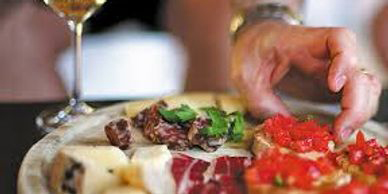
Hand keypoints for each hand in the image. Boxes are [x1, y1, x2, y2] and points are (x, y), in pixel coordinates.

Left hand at [231, 20, 381, 141]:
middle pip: (359, 73)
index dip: (343, 62)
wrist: (256, 46)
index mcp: (305, 42)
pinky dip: (354, 116)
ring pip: (366, 88)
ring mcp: (334, 71)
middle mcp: (327, 55)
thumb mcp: (245, 76)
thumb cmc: (252, 54)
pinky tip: (338, 129)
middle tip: (339, 132)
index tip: (333, 85)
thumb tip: (284, 129)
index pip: (340, 40)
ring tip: (339, 134)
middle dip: (356, 105)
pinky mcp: (334, 87)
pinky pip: (357, 99)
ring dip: (360, 113)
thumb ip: (260, 102)